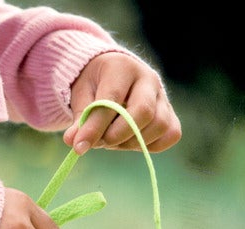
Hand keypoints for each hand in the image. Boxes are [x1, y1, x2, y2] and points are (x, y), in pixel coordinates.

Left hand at [63, 52, 181, 154]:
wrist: (110, 75)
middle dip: (117, 135)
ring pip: (159, 125)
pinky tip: (129, 142)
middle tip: (99, 142)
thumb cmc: (94, 85)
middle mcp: (148, 78)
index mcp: (121, 67)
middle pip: (143, 112)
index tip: (79, 146)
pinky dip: (150, 146)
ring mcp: (163, 95)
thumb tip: (73, 142)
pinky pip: (170, 134)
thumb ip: (79, 119)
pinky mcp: (171, 113)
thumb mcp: (80, 96)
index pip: (112, 100)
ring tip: (111, 140)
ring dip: (132, 142)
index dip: (95, 126)